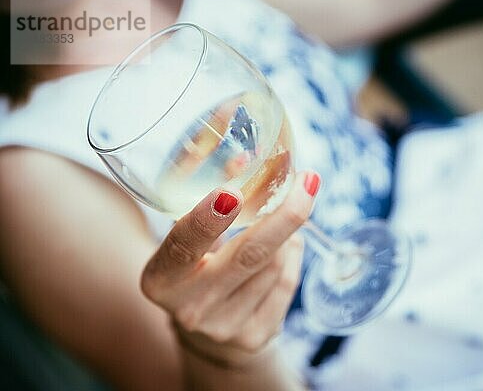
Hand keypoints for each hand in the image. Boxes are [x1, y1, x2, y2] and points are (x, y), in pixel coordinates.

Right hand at [141, 171, 320, 367]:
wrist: (207, 330)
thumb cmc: (196, 268)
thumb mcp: (187, 237)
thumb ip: (205, 198)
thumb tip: (245, 158)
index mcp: (161, 279)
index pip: (182, 247)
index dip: (207, 220)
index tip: (232, 193)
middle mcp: (190, 308)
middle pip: (247, 257)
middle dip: (282, 217)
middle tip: (307, 182)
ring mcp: (225, 328)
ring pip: (274, 263)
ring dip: (283, 237)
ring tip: (272, 229)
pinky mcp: (255, 337)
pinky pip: (287, 282)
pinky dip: (291, 257)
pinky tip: (282, 251)